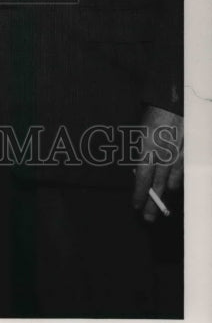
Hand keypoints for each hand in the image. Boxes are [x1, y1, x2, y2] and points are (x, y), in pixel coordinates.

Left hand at [132, 104, 183, 221]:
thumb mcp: (140, 132)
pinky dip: (176, 181)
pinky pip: (181, 173)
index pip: (142, 178)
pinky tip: (172, 187)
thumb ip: (140, 152)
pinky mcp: (187, 155)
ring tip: (160, 205)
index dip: (139, 194)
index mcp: (147, 148)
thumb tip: (138, 171)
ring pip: (171, 182)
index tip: (135, 205)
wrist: (174, 103)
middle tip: (148, 218)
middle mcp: (163, 156)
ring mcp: (177, 157)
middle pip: (157, 186)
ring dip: (165, 194)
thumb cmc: (153, 115)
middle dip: (152, 204)